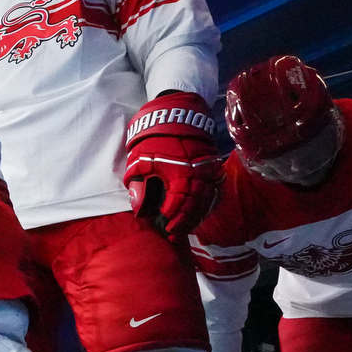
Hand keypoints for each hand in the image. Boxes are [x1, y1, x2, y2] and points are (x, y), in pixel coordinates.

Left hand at [123, 91, 222, 237]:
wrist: (177, 116)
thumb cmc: (156, 139)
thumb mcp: (141, 160)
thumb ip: (139, 185)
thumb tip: (140, 208)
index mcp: (180, 173)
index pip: (178, 203)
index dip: (172, 217)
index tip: (165, 227)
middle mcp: (198, 174)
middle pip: (194, 206)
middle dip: (184, 223)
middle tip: (174, 235)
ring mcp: (208, 171)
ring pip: (205, 201)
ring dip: (195, 217)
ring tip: (184, 229)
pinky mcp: (212, 168)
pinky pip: (212, 192)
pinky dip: (204, 205)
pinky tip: (196, 214)